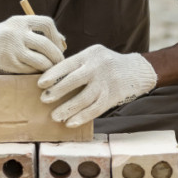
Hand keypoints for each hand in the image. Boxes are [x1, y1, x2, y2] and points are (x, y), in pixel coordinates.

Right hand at [0, 15, 65, 73]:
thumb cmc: (0, 39)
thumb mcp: (15, 28)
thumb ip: (35, 32)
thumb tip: (63, 42)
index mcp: (19, 21)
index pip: (47, 23)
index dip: (56, 35)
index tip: (58, 45)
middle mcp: (16, 34)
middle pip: (47, 45)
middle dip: (57, 56)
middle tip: (60, 62)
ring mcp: (13, 50)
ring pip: (42, 61)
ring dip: (50, 68)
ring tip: (52, 70)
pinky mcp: (10, 64)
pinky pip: (31, 70)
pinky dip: (38, 72)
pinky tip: (38, 73)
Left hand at [38, 44, 156, 126]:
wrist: (137, 69)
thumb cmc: (107, 63)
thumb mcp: (93, 55)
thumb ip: (76, 65)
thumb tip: (51, 79)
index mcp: (89, 55)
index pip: (67, 64)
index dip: (53, 75)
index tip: (40, 84)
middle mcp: (97, 68)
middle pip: (74, 81)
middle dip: (58, 91)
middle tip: (44, 100)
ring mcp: (105, 83)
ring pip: (84, 98)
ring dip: (68, 109)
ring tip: (55, 116)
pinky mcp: (112, 97)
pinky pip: (95, 109)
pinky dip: (82, 117)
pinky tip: (70, 123)